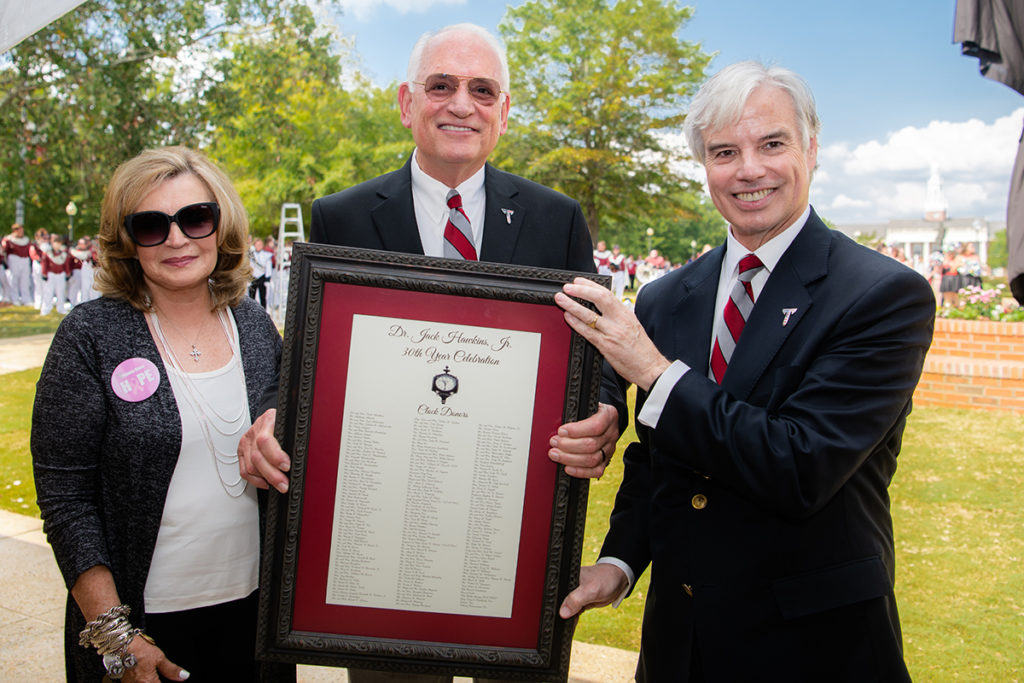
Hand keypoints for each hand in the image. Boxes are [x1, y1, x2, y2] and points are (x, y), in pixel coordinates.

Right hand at [121, 633, 188, 681]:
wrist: (120, 646)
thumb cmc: (138, 650)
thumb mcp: (159, 657)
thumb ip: (171, 669)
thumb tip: (183, 676)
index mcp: (148, 682)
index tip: (171, 680)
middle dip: (157, 681)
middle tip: (157, 674)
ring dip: (150, 680)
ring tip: (150, 673)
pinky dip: (143, 680)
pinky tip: (144, 675)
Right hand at [237, 409, 290, 492]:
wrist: (272, 418)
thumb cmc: (284, 422)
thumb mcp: (291, 424)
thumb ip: (295, 437)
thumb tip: (308, 454)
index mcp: (268, 421)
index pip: (265, 440)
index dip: (275, 456)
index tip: (287, 467)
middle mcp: (254, 431)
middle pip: (257, 457)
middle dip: (272, 475)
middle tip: (284, 484)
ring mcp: (246, 442)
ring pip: (250, 467)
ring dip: (265, 479)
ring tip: (279, 485)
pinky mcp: (241, 452)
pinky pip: (244, 471)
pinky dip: (256, 481)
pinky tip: (266, 482)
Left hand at [548, 403, 619, 478]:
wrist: (603, 421)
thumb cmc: (590, 413)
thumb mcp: (586, 406)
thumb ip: (576, 413)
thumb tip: (558, 424)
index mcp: (608, 416)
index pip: (595, 426)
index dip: (576, 430)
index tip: (561, 431)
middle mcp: (611, 433)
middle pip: (591, 445)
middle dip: (568, 445)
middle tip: (554, 443)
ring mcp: (610, 449)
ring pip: (592, 460)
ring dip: (570, 459)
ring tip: (555, 454)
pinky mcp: (606, 461)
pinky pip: (596, 471)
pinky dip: (580, 472)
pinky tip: (567, 468)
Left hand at [555, 278, 670, 390]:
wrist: (650, 367)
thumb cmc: (642, 349)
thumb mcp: (633, 326)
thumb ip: (618, 316)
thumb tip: (603, 307)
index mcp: (626, 314)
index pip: (607, 293)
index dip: (590, 285)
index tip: (579, 281)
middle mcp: (619, 321)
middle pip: (598, 298)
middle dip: (580, 290)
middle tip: (567, 287)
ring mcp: (612, 333)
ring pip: (588, 315)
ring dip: (572, 305)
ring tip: (561, 299)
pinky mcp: (605, 346)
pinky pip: (587, 332)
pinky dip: (575, 323)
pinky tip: (567, 317)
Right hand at [559, 563, 629, 618]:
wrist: (618, 580)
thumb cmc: (605, 579)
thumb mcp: (590, 589)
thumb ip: (576, 600)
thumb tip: (563, 613)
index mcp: (566, 578)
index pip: (554, 593)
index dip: (552, 604)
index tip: (554, 617)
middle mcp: (567, 585)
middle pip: (558, 602)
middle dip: (559, 613)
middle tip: (561, 623)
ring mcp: (573, 594)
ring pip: (565, 609)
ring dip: (566, 617)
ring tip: (566, 625)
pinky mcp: (579, 601)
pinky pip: (573, 611)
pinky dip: (573, 617)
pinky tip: (572, 624)